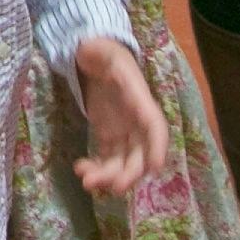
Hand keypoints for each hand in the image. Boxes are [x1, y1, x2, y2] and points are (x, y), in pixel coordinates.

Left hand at [71, 35, 172, 194]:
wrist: (92, 54)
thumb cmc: (105, 53)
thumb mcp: (110, 55)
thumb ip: (114, 65)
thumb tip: (116, 74)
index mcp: (143, 104)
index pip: (156, 129)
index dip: (157, 149)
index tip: (153, 168)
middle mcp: (136, 124)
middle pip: (139, 156)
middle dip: (128, 174)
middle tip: (111, 186)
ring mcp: (122, 132)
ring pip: (121, 163)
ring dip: (108, 177)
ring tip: (87, 181)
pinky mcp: (107, 136)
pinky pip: (106, 159)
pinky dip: (97, 169)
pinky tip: (82, 169)